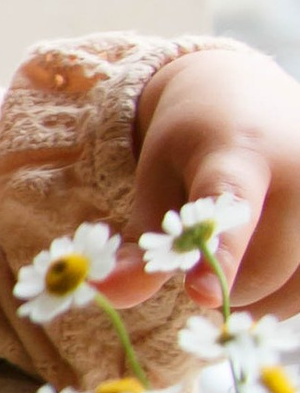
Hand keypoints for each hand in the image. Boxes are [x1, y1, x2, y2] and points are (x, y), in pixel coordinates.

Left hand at [111, 45, 299, 313]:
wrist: (250, 97)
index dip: (219, 254)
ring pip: (289, 291)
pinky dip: (281, 295)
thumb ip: (138, 244)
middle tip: (202, 250)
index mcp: (239, 149)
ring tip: (239, 243)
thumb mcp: (155, 180)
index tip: (201, 294)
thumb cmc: (194, 144)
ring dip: (255, 293)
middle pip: (260, 272)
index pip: (230, 204)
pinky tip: (266, 261)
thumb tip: (110, 295)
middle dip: (221, 284)